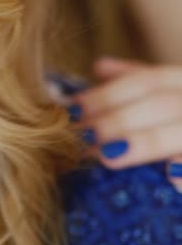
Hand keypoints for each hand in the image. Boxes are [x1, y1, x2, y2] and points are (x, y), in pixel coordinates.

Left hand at [74, 57, 181, 191]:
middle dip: (117, 120)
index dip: (107, 95)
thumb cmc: (179, 116)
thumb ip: (137, 79)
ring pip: (179, 132)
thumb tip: (100, 66)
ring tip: (108, 156)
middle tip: (82, 138)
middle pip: (160, 104)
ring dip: (143, 143)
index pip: (146, 82)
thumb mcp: (168, 90)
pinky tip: (169, 177)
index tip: (73, 109)